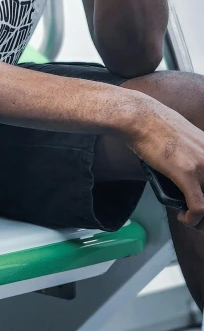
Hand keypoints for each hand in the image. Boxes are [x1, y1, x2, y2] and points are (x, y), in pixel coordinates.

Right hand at [126, 100, 203, 228]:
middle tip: (198, 215)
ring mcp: (201, 165)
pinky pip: (199, 208)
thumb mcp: (186, 135)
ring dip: (202, 220)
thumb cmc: (156, 123)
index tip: (201, 198)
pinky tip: (183, 217)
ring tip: (191, 218)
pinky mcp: (186, 174)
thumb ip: (196, 151)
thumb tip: (193, 167)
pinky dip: (193, 220)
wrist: (139, 117)